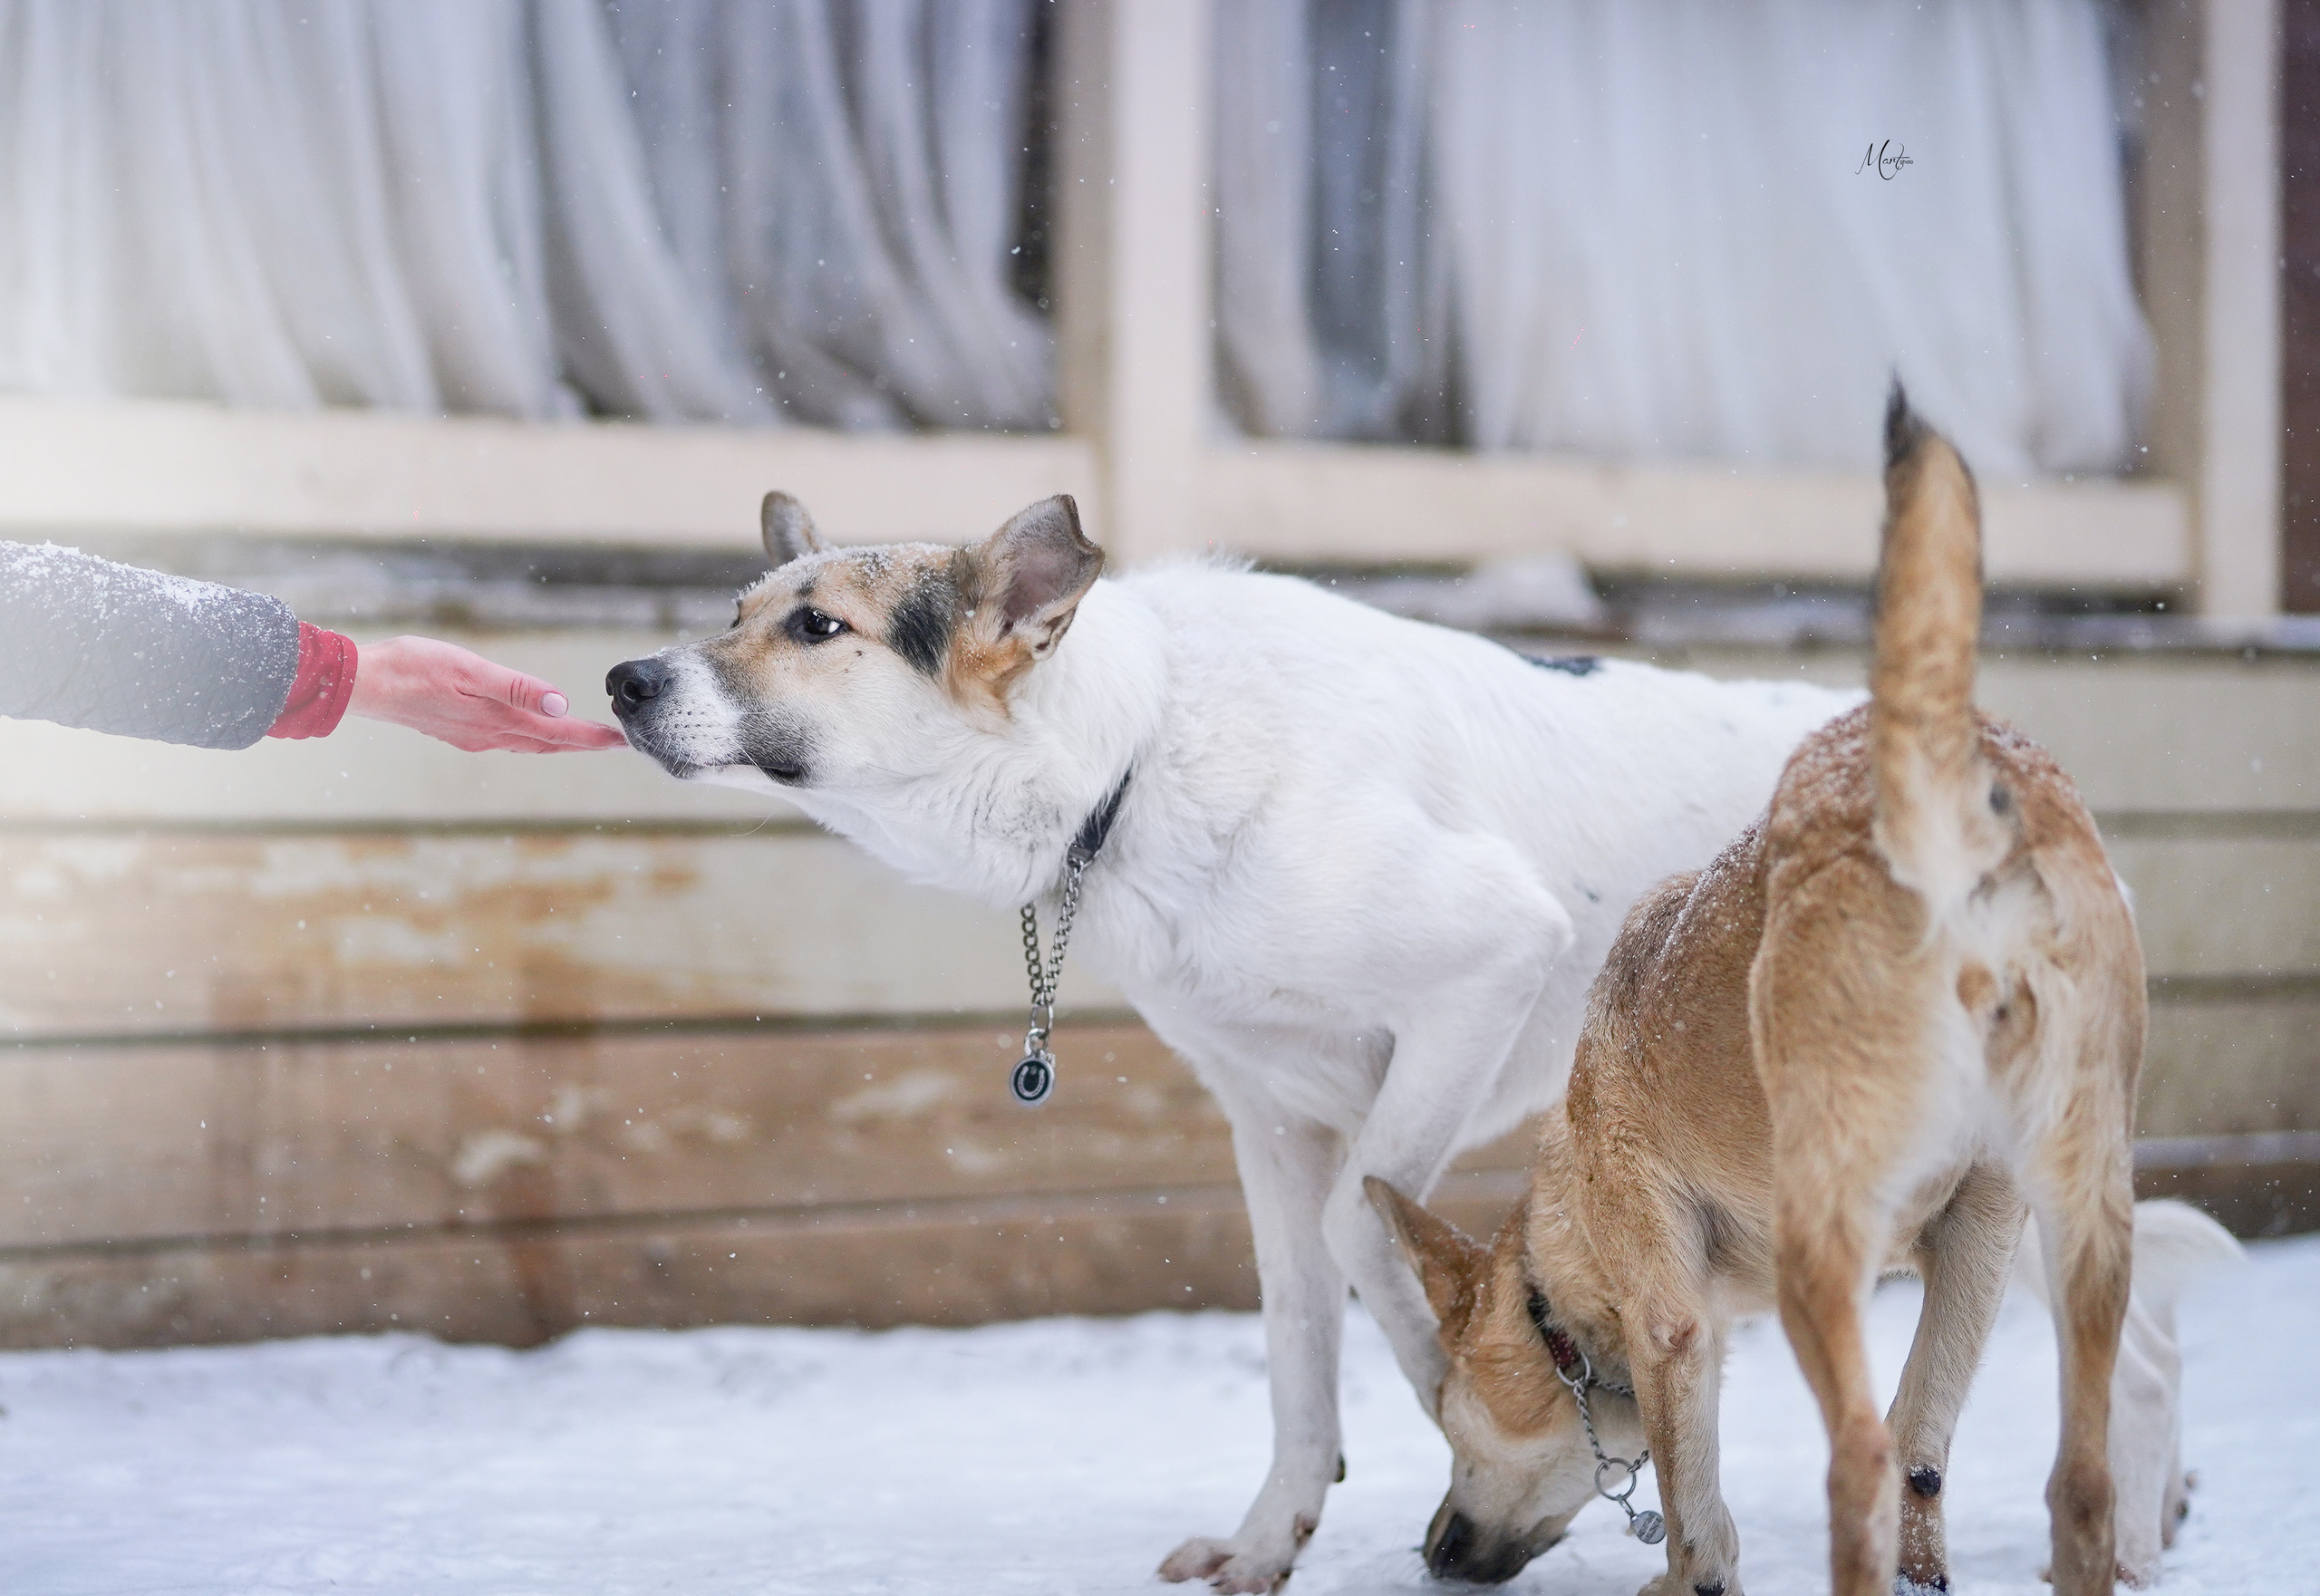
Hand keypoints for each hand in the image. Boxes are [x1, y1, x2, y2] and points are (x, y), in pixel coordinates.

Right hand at [347, 636, 629, 752]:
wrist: (363, 684)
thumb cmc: (413, 668)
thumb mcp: (469, 670)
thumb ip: (517, 688)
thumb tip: (561, 705)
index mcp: (499, 720)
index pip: (559, 732)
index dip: (593, 737)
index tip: (623, 741)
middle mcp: (490, 735)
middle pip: (549, 743)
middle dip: (583, 743)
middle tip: (615, 742)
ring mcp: (473, 737)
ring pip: (529, 744)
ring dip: (558, 742)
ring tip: (583, 739)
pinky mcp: (459, 731)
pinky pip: (507, 740)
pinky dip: (531, 737)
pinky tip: (532, 731)